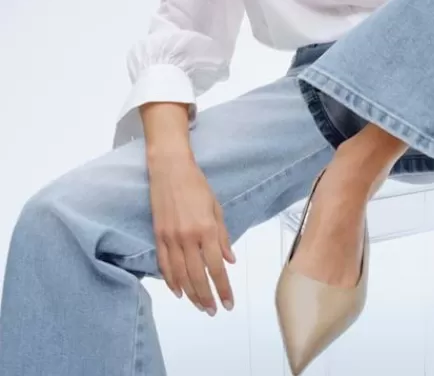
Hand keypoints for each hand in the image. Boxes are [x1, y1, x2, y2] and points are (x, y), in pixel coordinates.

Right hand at [147, 149, 234, 314]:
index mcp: (206, 229)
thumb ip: (223, 236)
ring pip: (180, 275)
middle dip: (207, 297)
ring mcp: (170, 237)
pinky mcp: (158, 235)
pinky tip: (177, 291)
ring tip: (199, 306)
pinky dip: (170, 280)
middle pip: (197, 276)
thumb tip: (230, 260)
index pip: (216, 267)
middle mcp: (188, 237)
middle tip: (214, 310)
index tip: (229, 302)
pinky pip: (164, 264)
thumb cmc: (196, 184)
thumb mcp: (216, 207)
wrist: (170, 168)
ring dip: (190, 294)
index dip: (223, 288)